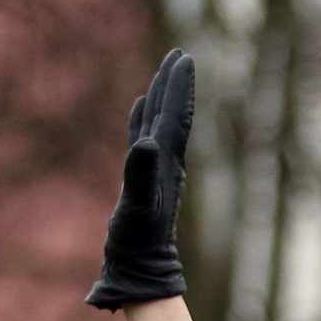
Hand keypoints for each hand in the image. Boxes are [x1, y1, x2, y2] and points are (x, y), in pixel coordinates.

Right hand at [87, 49, 194, 310]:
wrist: (141, 266)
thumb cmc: (138, 240)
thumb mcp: (137, 206)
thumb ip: (140, 174)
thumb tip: (146, 143)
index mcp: (166, 163)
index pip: (174, 117)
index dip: (178, 88)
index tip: (183, 59)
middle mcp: (166, 162)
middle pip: (172, 114)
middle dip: (175, 84)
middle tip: (180, 55)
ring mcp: (156, 168)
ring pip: (159, 123)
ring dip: (162, 97)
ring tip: (164, 72)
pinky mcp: (143, 176)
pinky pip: (142, 137)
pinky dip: (141, 118)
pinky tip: (139, 105)